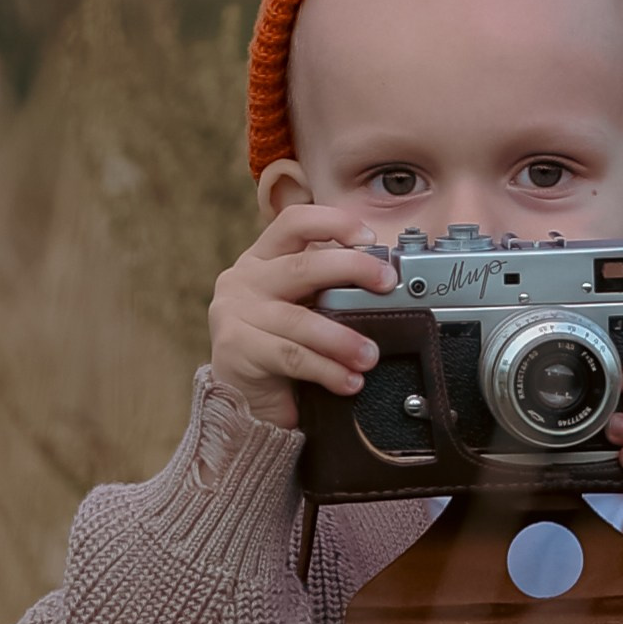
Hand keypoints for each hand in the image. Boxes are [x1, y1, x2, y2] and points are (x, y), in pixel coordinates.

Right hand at [208, 205, 397, 428]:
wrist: (241, 401)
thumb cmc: (277, 350)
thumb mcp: (301, 308)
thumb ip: (325, 289)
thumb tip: (383, 281)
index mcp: (261, 259)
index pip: (294, 222)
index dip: (334, 223)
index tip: (370, 239)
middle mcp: (244, 279)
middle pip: (302, 266)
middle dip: (352, 270)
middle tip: (386, 284)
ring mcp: (235, 312)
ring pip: (300, 320)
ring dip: (343, 339)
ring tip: (370, 355)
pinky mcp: (236, 347)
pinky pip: (292, 356)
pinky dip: (327, 370)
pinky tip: (348, 381)